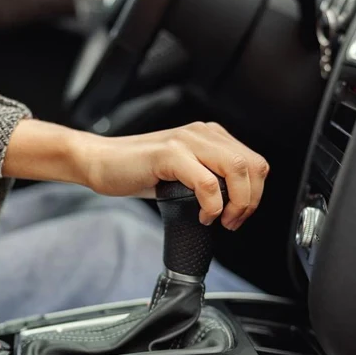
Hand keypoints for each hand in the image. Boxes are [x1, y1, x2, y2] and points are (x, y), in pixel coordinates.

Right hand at [3, 120, 268, 230]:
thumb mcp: (181, 172)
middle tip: (233, 222)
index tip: (239, 215)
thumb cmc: (136, 170)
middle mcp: (203, 133)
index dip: (255, 193)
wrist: (100, 162)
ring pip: (237, 170)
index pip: (254, 161)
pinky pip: (208, 183)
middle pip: (252, 166)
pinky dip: (212, 206)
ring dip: (236, 203)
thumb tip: (233, 204)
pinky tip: (203, 216)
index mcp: (209, 135)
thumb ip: (208, 177)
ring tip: (221, 220)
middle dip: (250, 201)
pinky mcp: (170, 154)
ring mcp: (186, 141)